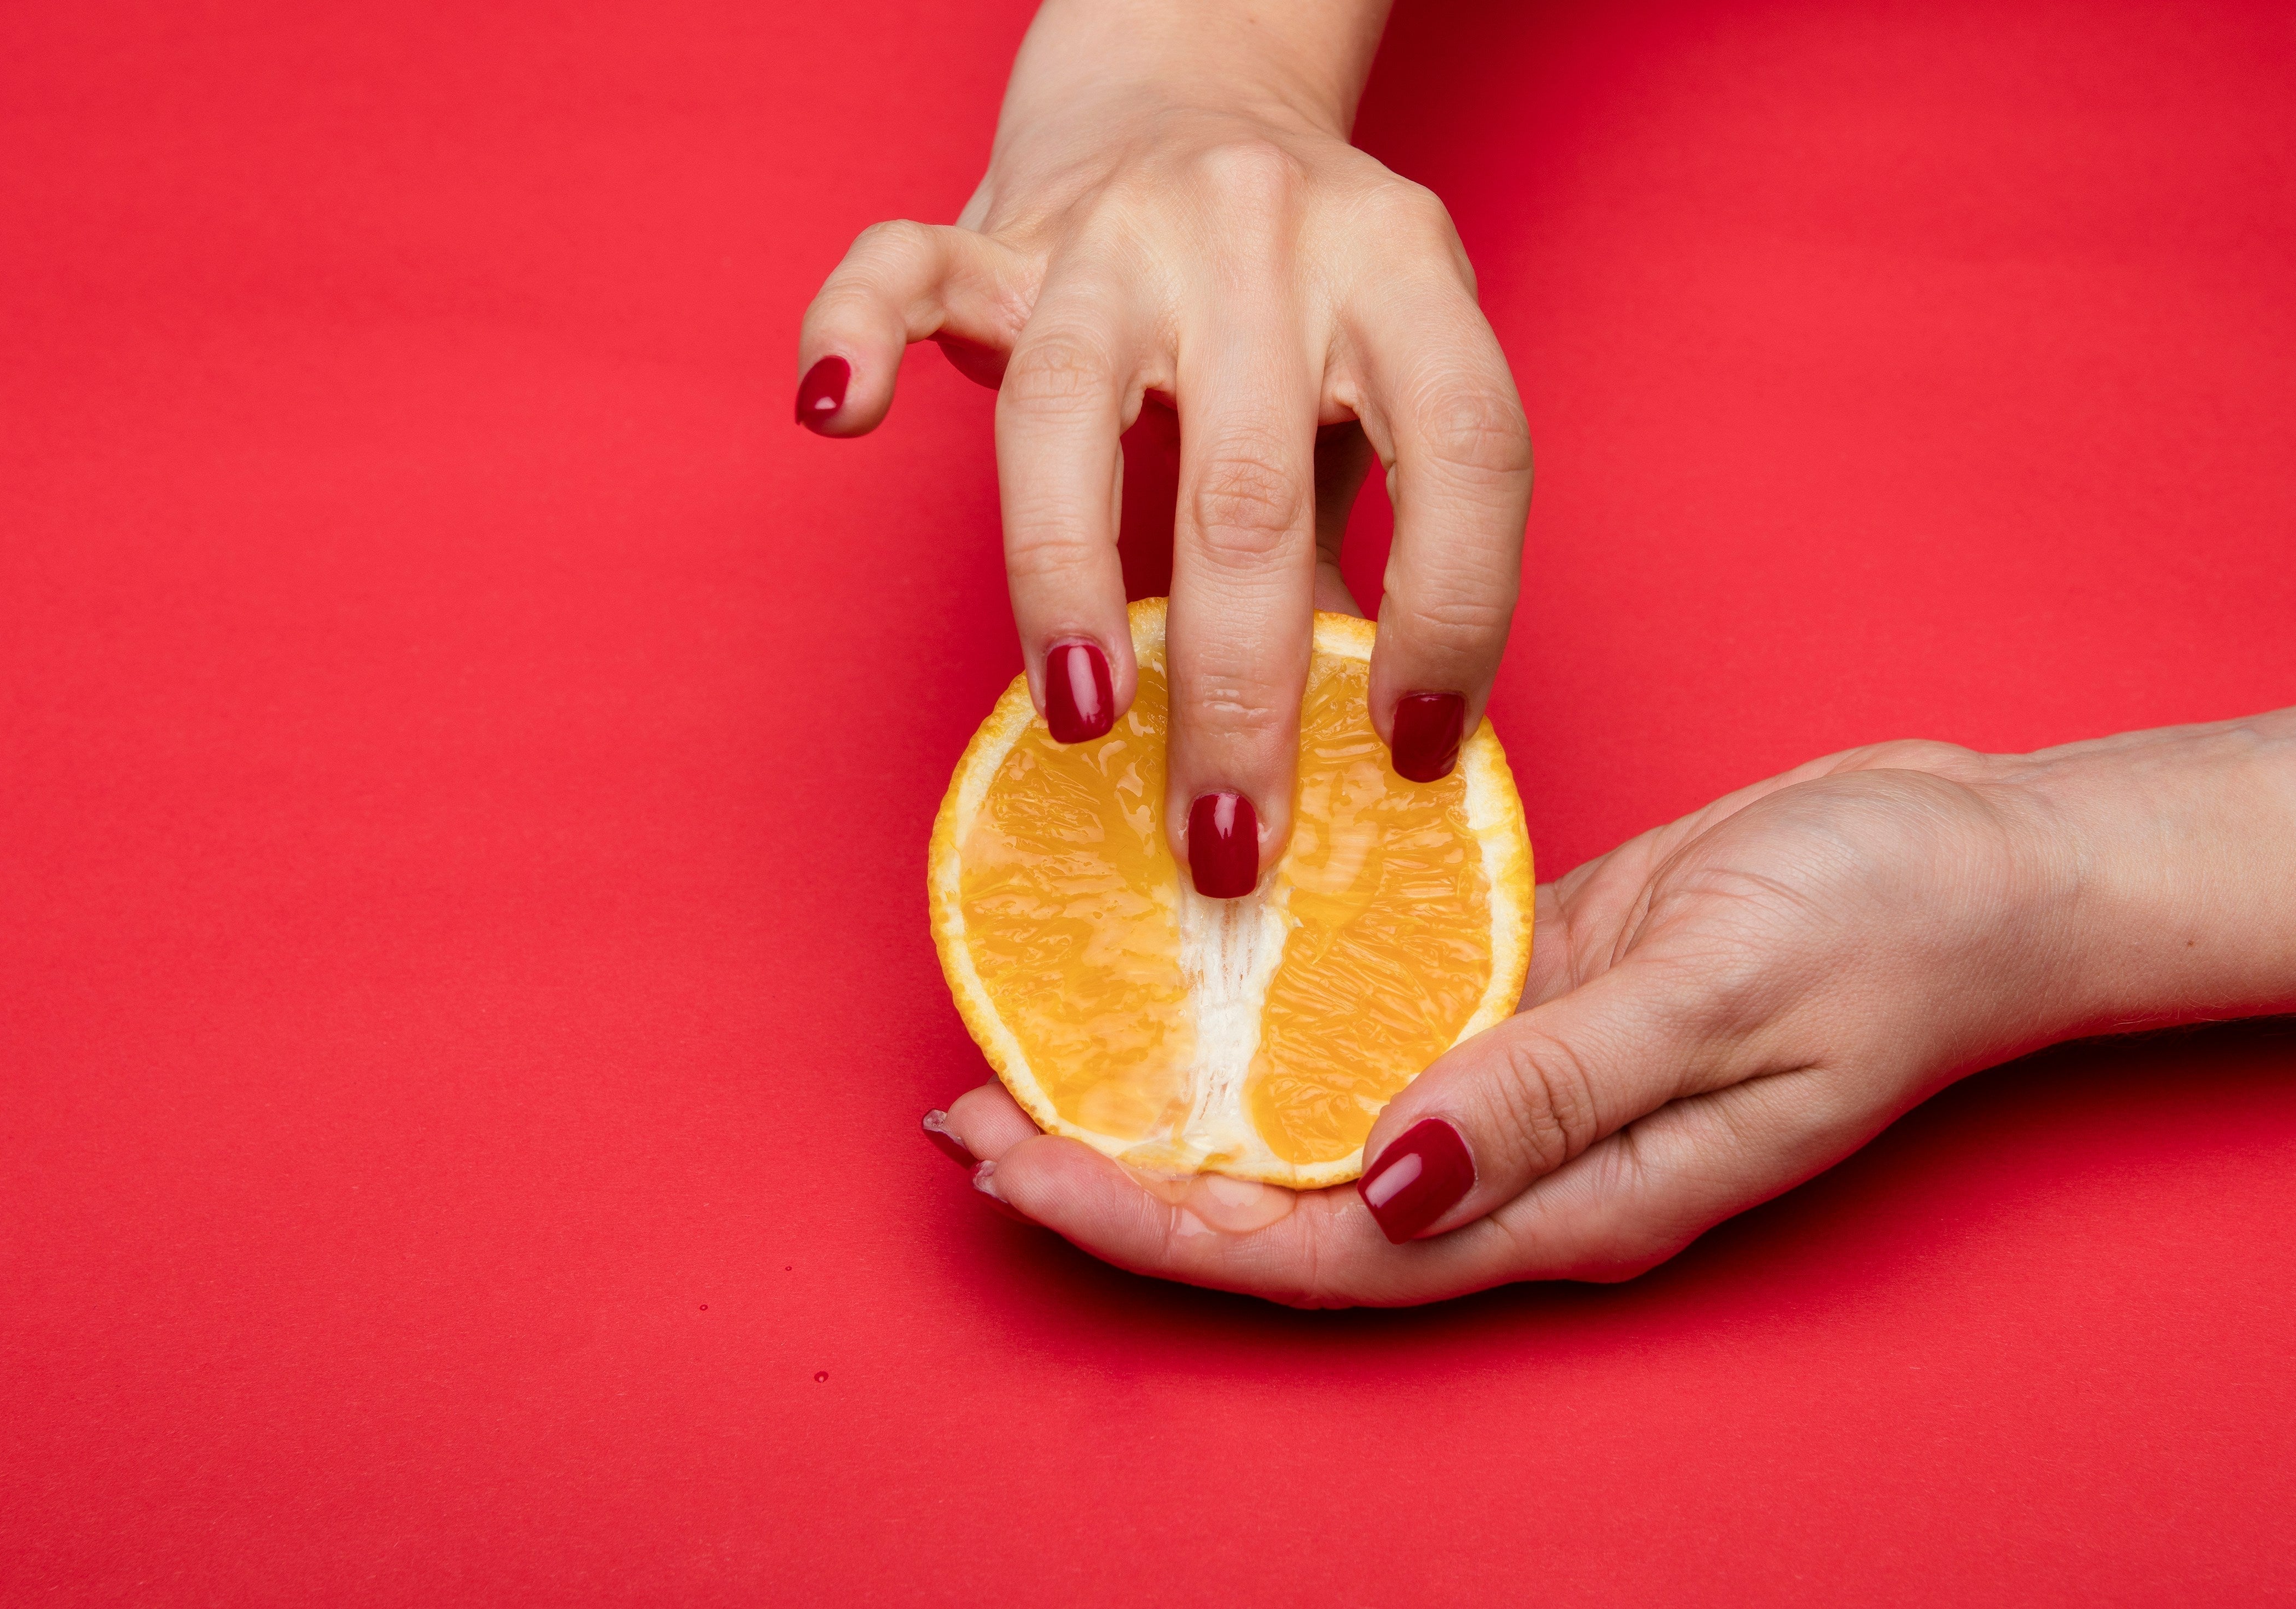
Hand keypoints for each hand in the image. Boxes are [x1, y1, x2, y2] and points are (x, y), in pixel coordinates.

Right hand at [797, 0, 1531, 891]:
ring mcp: (1112, 227)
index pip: (1461, 452)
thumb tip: (1350, 751)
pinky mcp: (994, 230)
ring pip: (1064, 403)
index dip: (1457, 613)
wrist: (1197, 82)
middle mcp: (1259, 232)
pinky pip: (902, 266)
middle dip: (1242, 692)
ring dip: (1065, 578)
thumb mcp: (1371, 388)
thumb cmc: (1298, 290)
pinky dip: (853, 336)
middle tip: (1230, 840)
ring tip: (1082, 718)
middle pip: (1247, 482)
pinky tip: (834, 415)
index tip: (1412, 755)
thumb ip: (1360, 540)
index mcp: (1397, 267)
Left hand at [927, 668, 2295, 1304]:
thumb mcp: (1722, 993)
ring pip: (1304, 1130)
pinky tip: (1175, 981)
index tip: (1014, 1171)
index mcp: (1564, 1204)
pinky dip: (1257, 1020)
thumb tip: (1383, 1177)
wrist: (1980, 866)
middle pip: (1281, 1211)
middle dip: (1116, 1180)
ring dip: (1168, 1106)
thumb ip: (1555, 1089)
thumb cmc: (1880, 925)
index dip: (1154, 1223)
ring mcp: (1513, 1092)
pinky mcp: (1517, 1003)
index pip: (1317, 1252)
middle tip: (961, 1121)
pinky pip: (1359, 1032)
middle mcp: (1517, 1171)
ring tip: (1026, 1062)